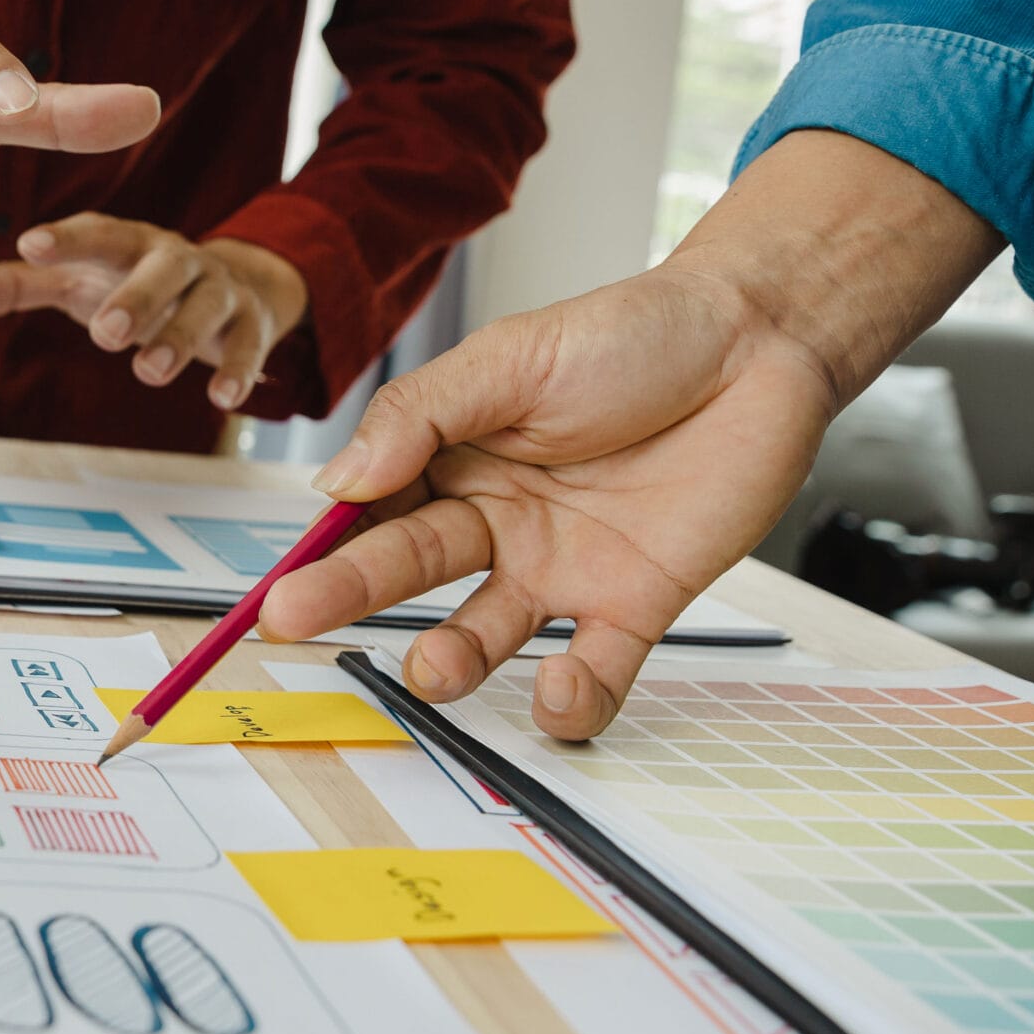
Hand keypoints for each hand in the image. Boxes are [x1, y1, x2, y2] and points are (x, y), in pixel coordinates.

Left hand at [0, 214, 306, 411]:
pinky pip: (250, 343)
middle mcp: (176, 257)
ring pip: (205, 304)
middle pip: (162, 267)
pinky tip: (222, 397)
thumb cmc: (133, 281)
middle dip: (135, 297)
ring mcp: (217, 287)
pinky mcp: (251, 322)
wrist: (233, 285)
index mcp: (128, 241)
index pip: (98, 231)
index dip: (67, 236)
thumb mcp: (75, 281)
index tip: (31, 245)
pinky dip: (239, 369)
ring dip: (179, 336)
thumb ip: (16, 286)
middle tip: (104, 333)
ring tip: (148, 372)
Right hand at [256, 266, 835, 725]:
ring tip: (434, 665)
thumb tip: (337, 482)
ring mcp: (563, 568)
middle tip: (296, 620)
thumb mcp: (511, 357)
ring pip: (488, 634)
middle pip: (409, 569)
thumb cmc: (635, 336)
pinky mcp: (636, 604)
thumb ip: (421, 417)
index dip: (320, 548)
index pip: (369, 510)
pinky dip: (573, 698)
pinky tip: (558, 691)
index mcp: (455, 457)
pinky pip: (596, 670)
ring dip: (453, 660)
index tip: (274, 587)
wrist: (759, 342)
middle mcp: (499, 521)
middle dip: (349, 595)